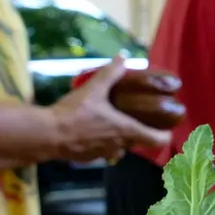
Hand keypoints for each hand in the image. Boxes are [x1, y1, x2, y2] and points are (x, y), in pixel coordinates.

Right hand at [50, 57, 174, 162]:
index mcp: (126, 130)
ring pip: (120, 147)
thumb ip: (111, 73)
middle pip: (138, 142)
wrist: (47, 135)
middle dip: (139, 131)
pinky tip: (91, 129)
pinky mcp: (89, 158)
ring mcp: (104, 154)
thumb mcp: (94, 89)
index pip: (157, 140)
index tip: (167, 128)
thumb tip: (123, 56)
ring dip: (119, 136)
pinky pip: (103, 151)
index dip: (165, 135)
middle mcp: (120, 146)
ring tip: (112, 121)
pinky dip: (102, 141)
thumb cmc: (75, 113)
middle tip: (136, 117)